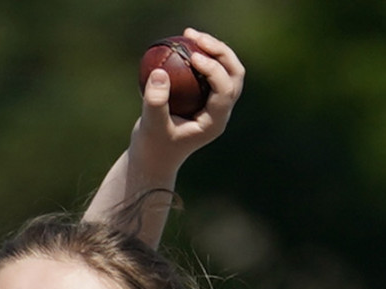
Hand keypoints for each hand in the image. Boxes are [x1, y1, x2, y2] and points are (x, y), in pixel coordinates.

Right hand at [135, 28, 244, 165]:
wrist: (153, 157)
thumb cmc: (152, 146)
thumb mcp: (150, 126)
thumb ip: (155, 102)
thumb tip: (160, 72)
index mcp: (215, 122)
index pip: (225, 89)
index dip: (213, 68)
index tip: (192, 56)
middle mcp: (220, 111)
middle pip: (234, 74)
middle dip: (220, 52)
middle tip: (197, 39)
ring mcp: (215, 103)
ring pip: (227, 68)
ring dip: (213, 48)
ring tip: (189, 34)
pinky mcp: (205, 96)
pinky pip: (211, 68)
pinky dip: (202, 53)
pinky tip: (185, 42)